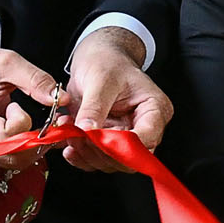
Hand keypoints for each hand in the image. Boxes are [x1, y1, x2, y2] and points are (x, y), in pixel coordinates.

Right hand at [0, 21, 59, 148]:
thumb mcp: (9, 62)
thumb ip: (36, 80)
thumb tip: (63, 99)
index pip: (6, 136)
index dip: (22, 123)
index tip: (17, 105)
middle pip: (12, 156)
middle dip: (35, 140)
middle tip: (41, 119)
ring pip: (13, 161)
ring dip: (32, 145)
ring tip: (31, 121)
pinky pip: (9, 157)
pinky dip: (25, 146)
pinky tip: (26, 128)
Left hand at [61, 28, 169, 173]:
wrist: (97, 59)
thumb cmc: (107, 62)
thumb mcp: (101, 79)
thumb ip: (95, 107)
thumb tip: (88, 131)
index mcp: (155, 110)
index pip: (146, 139)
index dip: (121, 145)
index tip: (96, 139)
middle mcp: (145, 128)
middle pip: (129, 158)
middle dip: (100, 152)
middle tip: (77, 136)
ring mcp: (126, 137)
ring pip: (111, 163)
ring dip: (86, 154)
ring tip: (69, 134)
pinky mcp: (108, 143)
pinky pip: (97, 160)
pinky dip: (80, 157)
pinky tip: (68, 145)